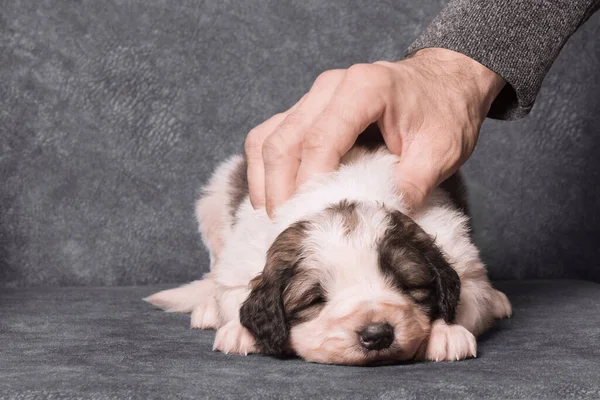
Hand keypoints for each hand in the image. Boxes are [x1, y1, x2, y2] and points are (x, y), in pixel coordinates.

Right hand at [245, 48, 504, 216]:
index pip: (320, 141)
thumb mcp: (441, 152)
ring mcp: (313, 97)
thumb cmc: (444, 112)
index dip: (309, 185)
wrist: (444, 82)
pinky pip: (269, 135)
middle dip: (280, 191)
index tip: (308, 221)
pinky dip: (263, 168)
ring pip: (268, 138)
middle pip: (284, 142)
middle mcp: (329, 87)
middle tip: (288, 230)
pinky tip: (269, 197)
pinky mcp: (307, 110)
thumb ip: (409, 185)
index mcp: (364, 88)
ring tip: (276, 219)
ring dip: (266, 182)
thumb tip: (373, 221)